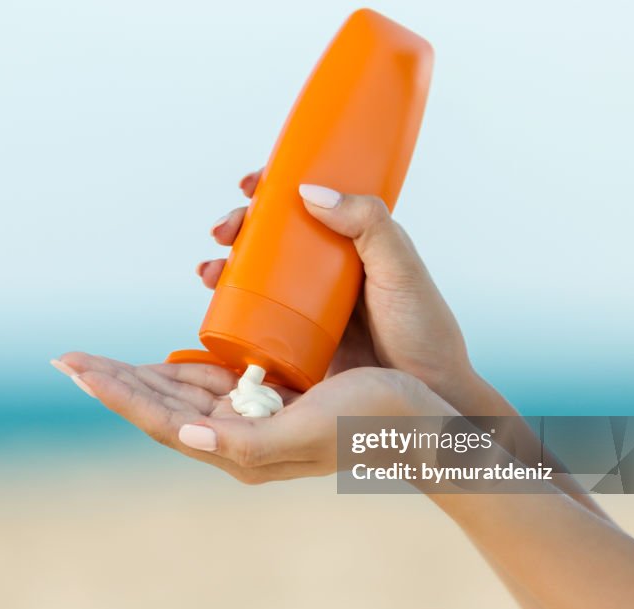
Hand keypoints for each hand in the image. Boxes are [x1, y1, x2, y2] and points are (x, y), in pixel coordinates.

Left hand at [52, 353, 451, 483]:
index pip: (160, 418)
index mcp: (240, 447)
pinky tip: (172, 354)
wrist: (425, 427)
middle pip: (161, 405)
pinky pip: (216, 380)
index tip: (72, 366)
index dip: (115, 392)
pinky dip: (184, 365)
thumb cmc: (373, 424)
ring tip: (101, 359)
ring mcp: (256, 417)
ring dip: (141, 374)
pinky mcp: (276, 397)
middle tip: (69, 359)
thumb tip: (185, 436)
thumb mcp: (310, 429)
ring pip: (182, 393)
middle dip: (115, 382)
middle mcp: (240, 436)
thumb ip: (247, 443)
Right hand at [199, 171, 476, 407]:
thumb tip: (308, 190)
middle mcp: (329, 271)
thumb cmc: (421, 331)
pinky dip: (230, 305)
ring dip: (225, 265)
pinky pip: (256, 315)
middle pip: (274, 236)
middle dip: (239, 227)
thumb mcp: (399, 268)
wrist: (425, 398)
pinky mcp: (297, 341)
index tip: (251, 184)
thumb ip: (368, 224)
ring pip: (259, 274)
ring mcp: (311, 306)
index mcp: (356, 243)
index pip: (309, 204)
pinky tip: (213, 303)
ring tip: (208, 272)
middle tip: (222, 233)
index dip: (275, 188)